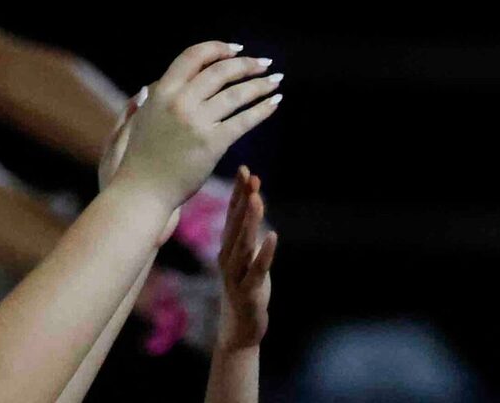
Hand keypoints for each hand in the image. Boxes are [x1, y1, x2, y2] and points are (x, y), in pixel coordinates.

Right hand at [107, 41, 281, 208]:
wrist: (143, 191)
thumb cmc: (141, 158)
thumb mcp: (142, 119)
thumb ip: (154, 98)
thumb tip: (159, 83)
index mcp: (162, 91)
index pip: (193, 56)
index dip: (217, 49)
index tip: (236, 49)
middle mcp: (180, 102)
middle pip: (220, 72)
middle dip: (246, 64)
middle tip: (264, 64)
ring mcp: (197, 122)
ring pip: (235, 94)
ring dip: (260, 85)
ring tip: (276, 81)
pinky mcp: (212, 144)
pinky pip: (243, 121)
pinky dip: (261, 110)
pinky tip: (273, 104)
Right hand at [215, 166, 277, 350]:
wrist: (238, 328)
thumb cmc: (244, 287)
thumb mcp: (246, 256)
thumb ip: (248, 230)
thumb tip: (254, 198)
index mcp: (227, 247)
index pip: (231, 215)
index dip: (238, 193)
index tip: (245, 169)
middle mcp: (227, 258)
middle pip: (234, 225)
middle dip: (242, 200)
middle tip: (249, 176)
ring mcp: (235, 275)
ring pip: (242, 244)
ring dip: (249, 221)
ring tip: (257, 199)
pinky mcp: (248, 292)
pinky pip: (257, 269)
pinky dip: (264, 252)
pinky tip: (272, 236)